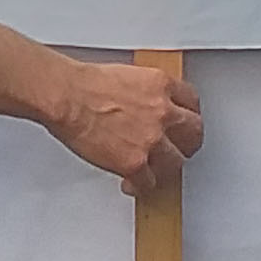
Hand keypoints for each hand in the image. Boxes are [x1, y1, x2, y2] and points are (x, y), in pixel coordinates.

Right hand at [46, 60, 202, 196]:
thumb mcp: (127, 75)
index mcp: (161, 86)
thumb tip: (145, 105)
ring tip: (156, 170)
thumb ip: (145, 92)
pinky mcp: (134, 163)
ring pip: (176, 162)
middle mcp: (162, 112)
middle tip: (181, 148)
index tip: (183, 120)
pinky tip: (134, 184)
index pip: (191, 101)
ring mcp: (151, 139)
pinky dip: (141, 186)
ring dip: (166, 167)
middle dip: (188, 142)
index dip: (188, 114)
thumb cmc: (84, 85)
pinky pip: (149, 182)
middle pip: (193, 132)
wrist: (66, 97)